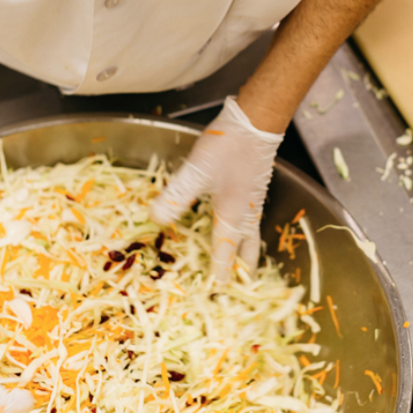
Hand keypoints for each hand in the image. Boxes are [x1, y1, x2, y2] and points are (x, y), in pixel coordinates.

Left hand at [150, 96, 283, 280]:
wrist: (256, 122)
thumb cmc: (227, 147)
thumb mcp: (196, 173)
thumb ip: (176, 197)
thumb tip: (156, 220)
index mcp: (232, 214)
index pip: (225, 250)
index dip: (220, 271)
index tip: (218, 290)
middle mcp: (246, 211)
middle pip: (248, 247)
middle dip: (244, 267)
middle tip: (244, 284)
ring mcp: (253, 198)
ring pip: (253, 232)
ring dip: (249, 250)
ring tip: (247, 261)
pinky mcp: (254, 184)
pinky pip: (253, 217)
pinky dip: (249, 230)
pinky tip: (242, 220)